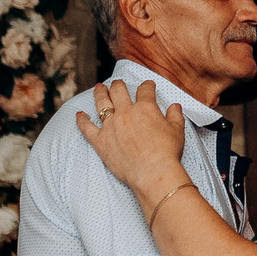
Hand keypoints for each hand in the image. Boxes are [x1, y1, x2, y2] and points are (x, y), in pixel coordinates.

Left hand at [77, 79, 190, 197]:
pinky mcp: (100, 140)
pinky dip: (81, 120)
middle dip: (118, 85)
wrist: (153, 172)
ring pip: (101, 103)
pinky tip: (79, 114)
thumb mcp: (177, 131)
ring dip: (99, 93)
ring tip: (99, 88)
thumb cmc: (167, 153)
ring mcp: (110, 126)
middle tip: (118, 83)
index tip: (147, 86)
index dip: (147, 86)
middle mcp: (125, 112)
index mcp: (145, 108)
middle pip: (119, 91)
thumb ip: (175, 116)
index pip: (145, 90)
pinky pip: (86, 127)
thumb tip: (175, 106)